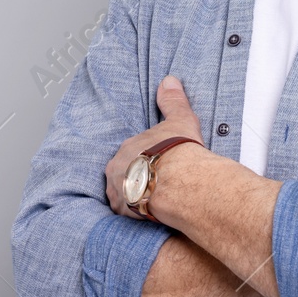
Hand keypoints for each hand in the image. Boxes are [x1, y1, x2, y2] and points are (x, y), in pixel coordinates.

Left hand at [104, 75, 205, 218]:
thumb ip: (172, 101)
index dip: (145, 158)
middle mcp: (117, 171)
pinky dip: (139, 215)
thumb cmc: (178, 151)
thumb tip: (169, 81)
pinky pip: (129, 215)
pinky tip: (153, 214)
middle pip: (123, 174)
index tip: (157, 162)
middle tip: (156, 181)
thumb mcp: (179, 119)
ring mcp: (120, 193)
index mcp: (127, 148)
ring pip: (123, 195)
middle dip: (136, 177)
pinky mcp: (126, 213)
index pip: (131, 153)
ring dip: (135, 197)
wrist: (180, 181)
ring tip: (155, 200)